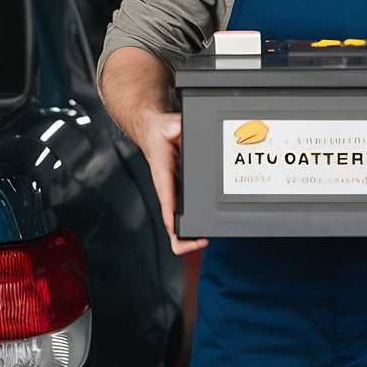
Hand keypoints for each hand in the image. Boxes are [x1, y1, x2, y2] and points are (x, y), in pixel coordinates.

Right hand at [137, 111, 207, 254]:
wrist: (156, 133)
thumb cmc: (160, 134)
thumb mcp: (168, 127)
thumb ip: (173, 127)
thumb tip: (176, 129)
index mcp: (163, 179)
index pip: (166, 205)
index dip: (174, 224)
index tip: (184, 234)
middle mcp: (168, 192)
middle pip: (171, 226)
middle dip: (186, 240)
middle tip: (204, 240)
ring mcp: (175, 196)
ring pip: (179, 226)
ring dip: (192, 236)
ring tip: (211, 236)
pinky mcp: (182, 194)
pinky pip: (187, 215)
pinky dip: (197, 225)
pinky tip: (210, 226)